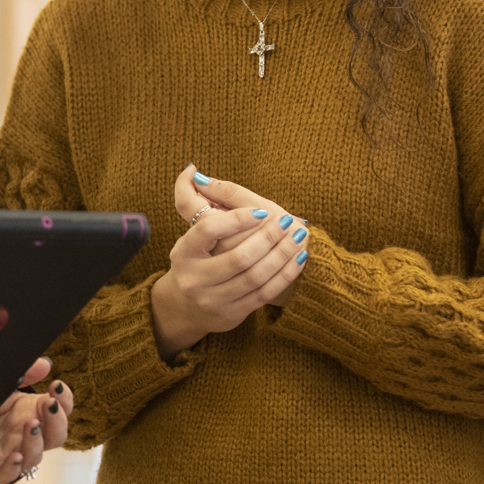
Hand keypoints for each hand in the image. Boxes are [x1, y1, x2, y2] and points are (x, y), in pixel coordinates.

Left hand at [0, 356, 73, 483]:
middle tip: (48, 404)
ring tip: (31, 425)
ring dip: (36, 442)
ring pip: (36, 457)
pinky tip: (15, 457)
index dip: (65, 400)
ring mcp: (14, 452)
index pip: (62, 410)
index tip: (56, 386)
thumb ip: (23, 374)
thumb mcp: (2, 386)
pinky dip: (14, 468)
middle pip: (57, 435)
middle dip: (57, 420)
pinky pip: (9, 475)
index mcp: (33, 412)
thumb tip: (45, 364)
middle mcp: (28, 435)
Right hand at [151, 165, 308, 359]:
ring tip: (299, 236)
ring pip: (255, 276)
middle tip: (289, 221)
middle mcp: (194, 278)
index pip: (209, 230)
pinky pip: (264, 293)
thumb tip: (193, 169)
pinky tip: (298, 259)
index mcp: (184, 252)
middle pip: (238, 257)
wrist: (188, 306)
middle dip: (269, 237)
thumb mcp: (196, 232)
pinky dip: (285, 275)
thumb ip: (202, 202)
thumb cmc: (198, 259)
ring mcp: (212, 300)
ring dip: (282, 255)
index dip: (237, 219)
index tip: (263, 211)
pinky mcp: (231, 314)